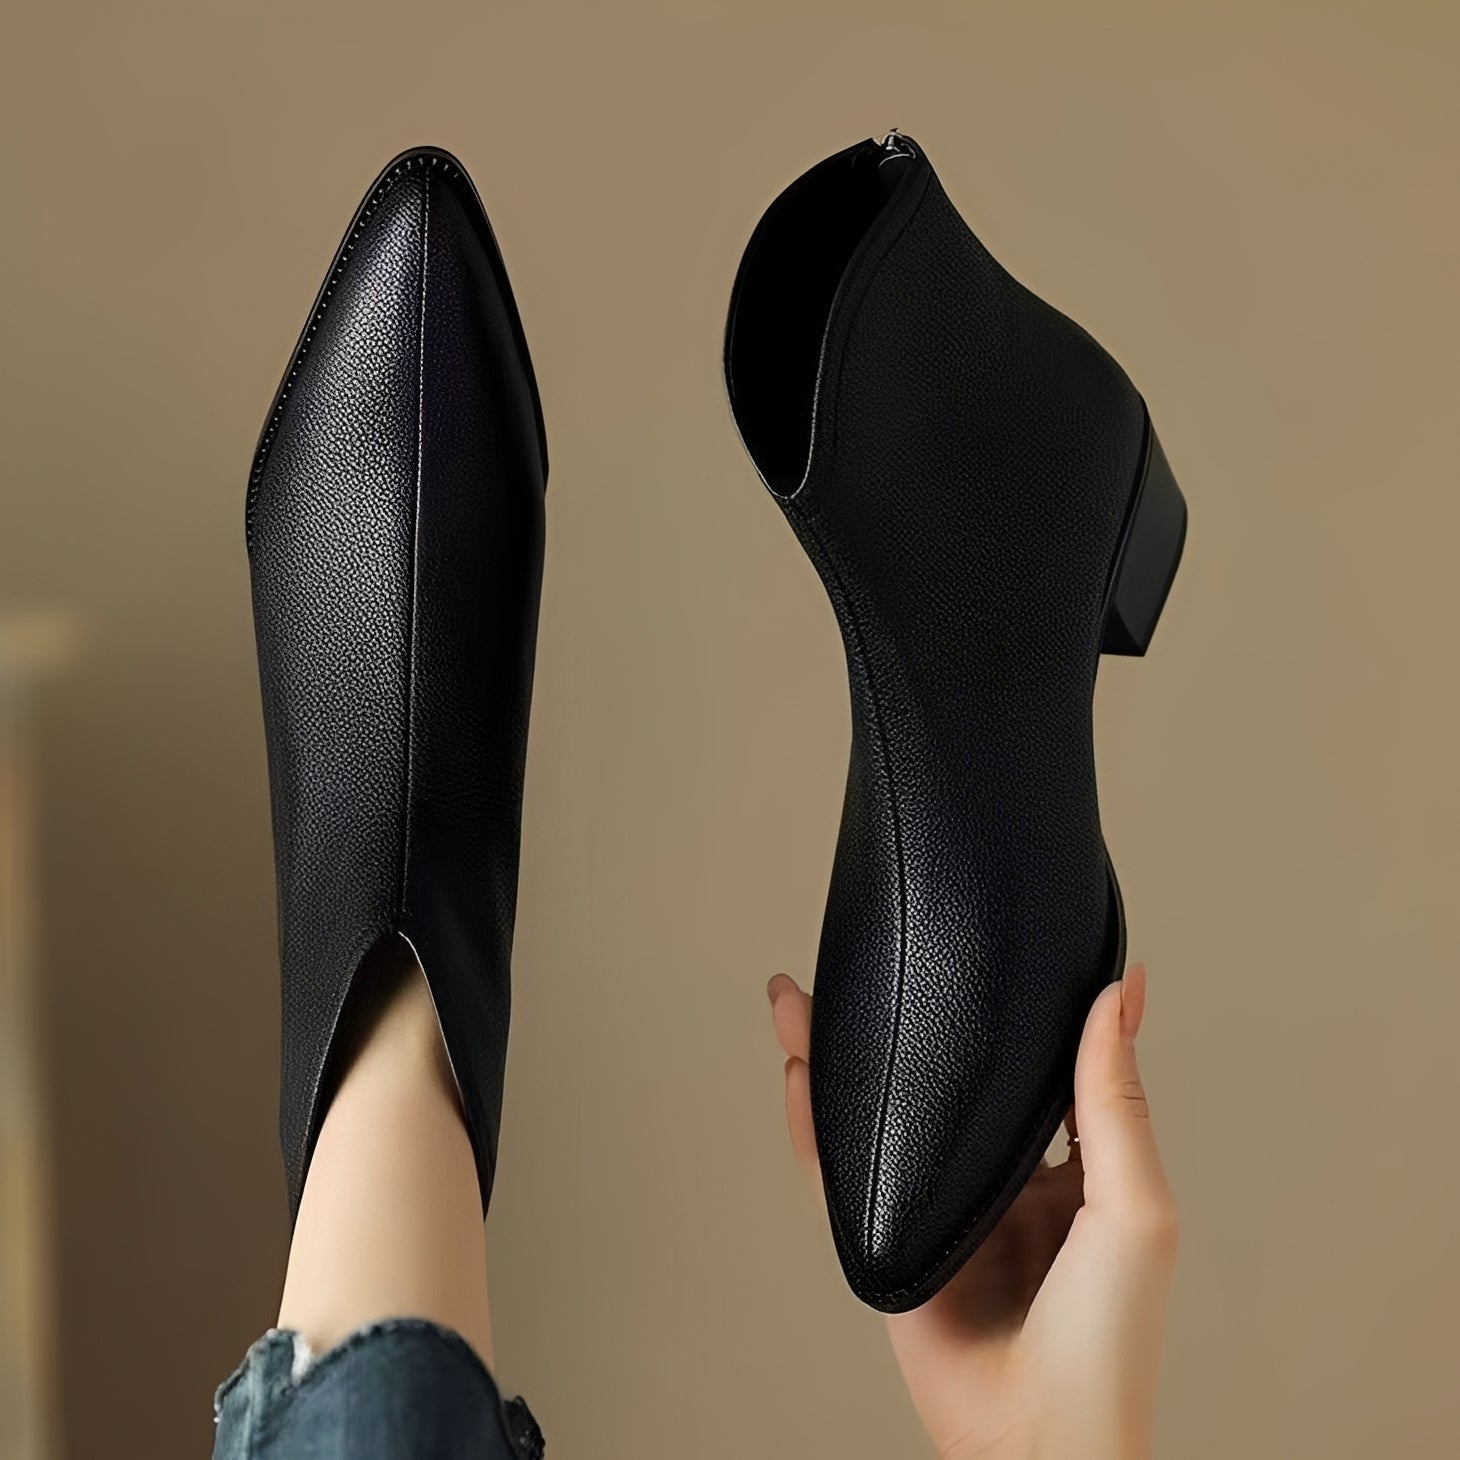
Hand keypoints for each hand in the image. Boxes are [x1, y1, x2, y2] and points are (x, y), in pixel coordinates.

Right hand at [768, 964, 1177, 1459]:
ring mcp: (938, 1204)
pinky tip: (797, 1073)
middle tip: (871, 956)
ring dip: (836, 1056)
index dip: (1006, 1009)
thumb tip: (1122, 994)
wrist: (1038, 1439)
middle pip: (938, 1081)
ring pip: (877, 1114)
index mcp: (1066, 1166)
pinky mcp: (888, 1236)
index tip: (987, 945)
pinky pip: (837, 1172)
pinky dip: (811, 1123)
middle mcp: (997, 1177)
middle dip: (898, 1022)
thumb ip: (1114, 1101)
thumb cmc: (1109, 1344)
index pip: (1031, 1066)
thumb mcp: (1133, 1207)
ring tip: (799, 999)